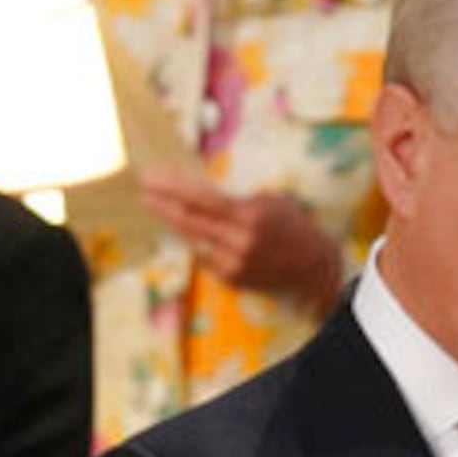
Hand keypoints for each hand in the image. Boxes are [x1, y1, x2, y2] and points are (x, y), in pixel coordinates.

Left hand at [137, 174, 347, 309]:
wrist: (314, 266)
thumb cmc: (291, 225)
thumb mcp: (267, 201)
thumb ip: (233, 200)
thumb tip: (196, 192)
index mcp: (249, 216)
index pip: (201, 198)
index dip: (173, 187)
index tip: (152, 177)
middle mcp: (239, 241)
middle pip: (190, 220)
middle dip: (163, 204)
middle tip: (143, 191)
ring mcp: (234, 264)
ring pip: (193, 239)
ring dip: (172, 223)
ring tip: (155, 207)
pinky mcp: (233, 279)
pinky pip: (204, 257)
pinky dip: (194, 242)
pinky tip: (183, 231)